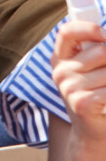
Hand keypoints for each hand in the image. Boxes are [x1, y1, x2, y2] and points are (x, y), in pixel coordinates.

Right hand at [51, 21, 105, 139]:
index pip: (67, 32)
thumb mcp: (89, 69)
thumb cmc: (96, 94)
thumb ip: (94, 51)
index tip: (105, 35)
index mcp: (60, 57)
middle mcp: (60, 71)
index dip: (88, 28)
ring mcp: (69, 87)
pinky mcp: (82, 103)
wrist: (92, 132)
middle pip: (100, 51)